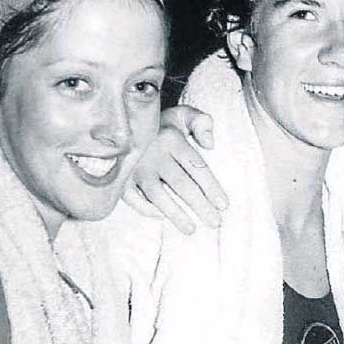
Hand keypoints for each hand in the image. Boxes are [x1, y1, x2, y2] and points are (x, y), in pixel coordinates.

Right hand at [124, 106, 227, 232]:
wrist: (123, 119)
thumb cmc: (163, 122)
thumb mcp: (184, 114)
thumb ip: (202, 122)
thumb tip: (210, 145)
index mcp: (172, 139)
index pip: (197, 167)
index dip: (212, 187)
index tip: (223, 205)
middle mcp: (153, 153)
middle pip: (181, 185)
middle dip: (200, 206)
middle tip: (215, 223)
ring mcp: (135, 166)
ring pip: (158, 196)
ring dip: (176, 215)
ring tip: (191, 229)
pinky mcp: (120, 176)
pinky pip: (132, 198)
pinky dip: (146, 209)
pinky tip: (161, 218)